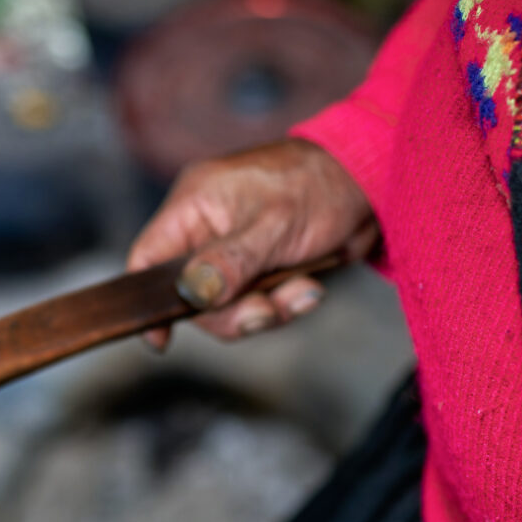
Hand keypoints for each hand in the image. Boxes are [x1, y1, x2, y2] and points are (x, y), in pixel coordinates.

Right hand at [127, 137, 376, 349]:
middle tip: (268, 310)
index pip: (147, 257)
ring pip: (227, 306)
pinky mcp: (259, 267)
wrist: (374, 182)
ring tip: (302, 292)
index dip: (148, 300)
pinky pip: (256, 303)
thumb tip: (191, 293)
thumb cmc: (320, 184)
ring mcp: (233, 250)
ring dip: (267, 309)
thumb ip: (230, 261)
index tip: (162, 339)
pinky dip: (283, 304)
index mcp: (194, 205)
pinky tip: (308, 288)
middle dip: (233, 311)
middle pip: (191, 295)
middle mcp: (206, 229)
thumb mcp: (274, 225)